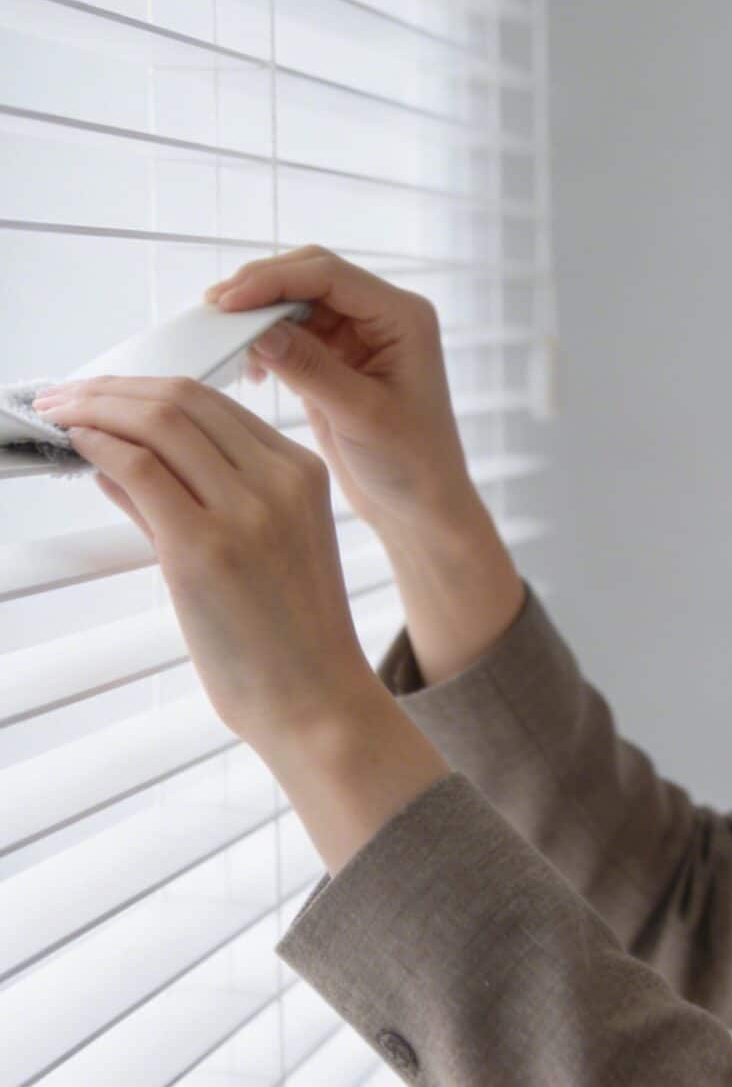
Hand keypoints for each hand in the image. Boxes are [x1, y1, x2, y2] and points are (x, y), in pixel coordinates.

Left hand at [32, 375, 380, 743]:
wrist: (316, 698)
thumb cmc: (290, 636)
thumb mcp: (264, 546)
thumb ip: (194, 496)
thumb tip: (120, 459)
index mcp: (303, 473)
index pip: (213, 402)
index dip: (146, 388)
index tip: (103, 392)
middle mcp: (280, 481)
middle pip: (183, 400)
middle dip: (111, 388)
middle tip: (64, 395)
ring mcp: (246, 512)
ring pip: (159, 422)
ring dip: (95, 408)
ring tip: (59, 414)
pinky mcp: (204, 548)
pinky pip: (141, 470)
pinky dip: (100, 447)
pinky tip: (78, 447)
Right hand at [204, 246, 479, 536]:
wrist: (421, 506)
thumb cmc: (410, 463)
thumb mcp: (359, 414)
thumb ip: (310, 368)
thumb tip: (258, 330)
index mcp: (402, 317)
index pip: (329, 275)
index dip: (274, 280)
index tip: (227, 302)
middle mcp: (382, 316)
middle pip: (309, 278)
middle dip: (261, 289)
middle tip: (214, 312)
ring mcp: (359, 337)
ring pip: (296, 304)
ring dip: (258, 317)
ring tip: (223, 341)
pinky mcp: (336, 361)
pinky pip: (292, 334)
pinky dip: (265, 343)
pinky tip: (248, 370)